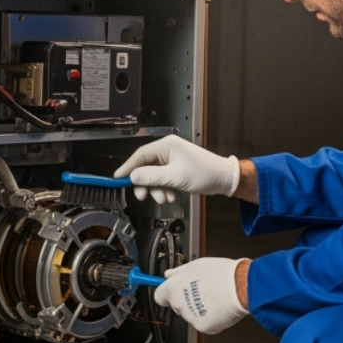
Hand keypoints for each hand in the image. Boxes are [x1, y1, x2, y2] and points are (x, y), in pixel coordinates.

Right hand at [113, 135, 240, 203]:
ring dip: (157, 189)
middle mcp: (168, 150)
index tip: (119, 178)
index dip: (128, 167)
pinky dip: (164, 189)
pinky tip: (172, 195)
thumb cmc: (205, 173)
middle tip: (144, 195)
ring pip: (154, 176)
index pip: (140, 155)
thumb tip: (133, 177)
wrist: (224, 179)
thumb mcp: (174, 177)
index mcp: (167, 145)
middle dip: (146, 184)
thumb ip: (151, 177)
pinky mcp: (177, 169)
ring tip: (166, 197)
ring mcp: (172, 160)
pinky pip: (163, 180)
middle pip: (146, 168)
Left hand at [153, 256, 249, 334]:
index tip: (171, 292)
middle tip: (201, 291)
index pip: (159, 296)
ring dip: (199, 309)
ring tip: (214, 297)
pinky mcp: (204, 327)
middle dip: (186, 301)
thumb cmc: (221, 273)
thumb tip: (169, 274)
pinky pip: (204, 323)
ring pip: (191, 315)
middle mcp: (179, 304)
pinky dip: (211, 318)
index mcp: (174, 288)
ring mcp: (191, 317)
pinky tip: (219, 307)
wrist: (241, 287)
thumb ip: (179, 272)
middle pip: (176, 306)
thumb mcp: (196, 265)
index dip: (166, 294)